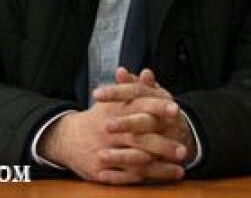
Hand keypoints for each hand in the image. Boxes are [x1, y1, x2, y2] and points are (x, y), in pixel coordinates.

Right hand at [37, 68, 187, 183]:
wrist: (66, 138)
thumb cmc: (98, 117)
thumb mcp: (113, 100)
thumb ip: (133, 88)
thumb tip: (147, 73)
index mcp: (114, 110)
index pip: (138, 106)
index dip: (157, 108)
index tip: (176, 111)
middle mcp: (109, 131)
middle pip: (139, 138)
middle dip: (163, 145)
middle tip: (184, 150)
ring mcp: (104, 151)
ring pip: (135, 161)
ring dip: (159, 168)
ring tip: (180, 169)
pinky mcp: (99, 170)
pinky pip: (125, 177)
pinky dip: (145, 179)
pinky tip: (163, 179)